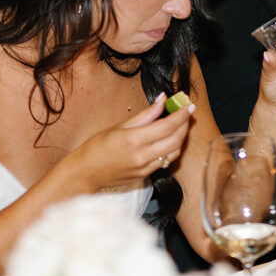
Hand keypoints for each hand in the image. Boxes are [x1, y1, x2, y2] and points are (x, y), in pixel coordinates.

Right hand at [71, 95, 194, 190]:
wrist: (86, 172)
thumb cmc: (97, 147)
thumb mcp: (119, 126)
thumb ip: (145, 115)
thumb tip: (162, 100)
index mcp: (134, 140)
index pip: (167, 126)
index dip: (181, 115)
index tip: (189, 105)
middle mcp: (142, 156)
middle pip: (175, 140)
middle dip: (185, 125)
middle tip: (186, 112)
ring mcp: (145, 168)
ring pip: (174, 152)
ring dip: (181, 138)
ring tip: (179, 124)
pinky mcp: (145, 175)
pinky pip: (165, 161)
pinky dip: (172, 149)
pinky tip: (168, 139)